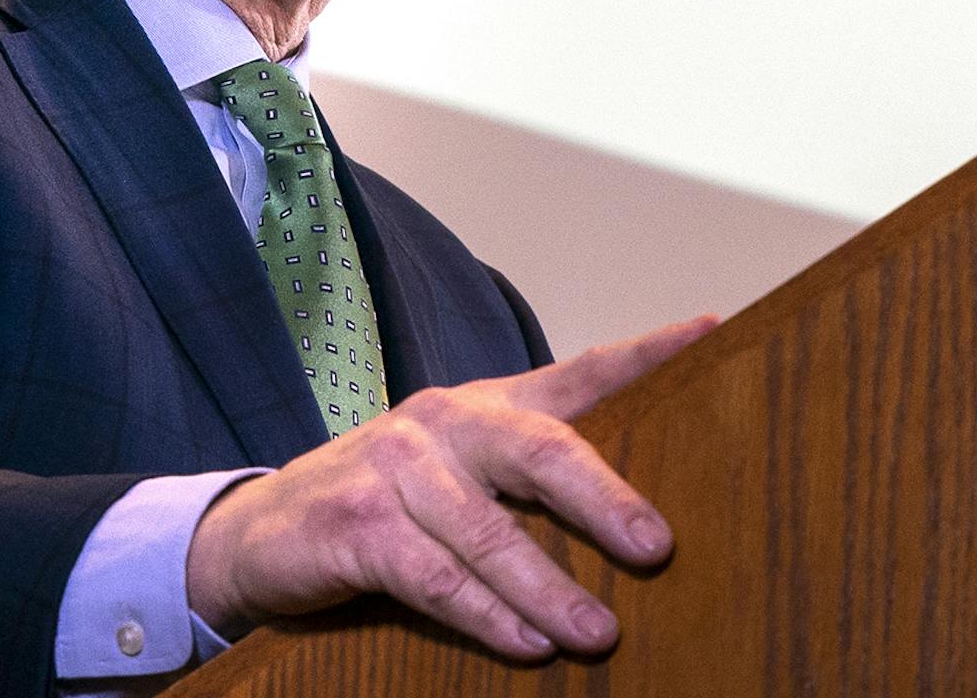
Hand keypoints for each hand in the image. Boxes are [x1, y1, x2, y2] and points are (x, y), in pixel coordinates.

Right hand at [185, 314, 716, 659]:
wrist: (261, 531)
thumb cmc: (391, 501)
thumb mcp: (464, 470)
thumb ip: (534, 478)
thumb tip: (640, 520)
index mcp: (488, 401)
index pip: (581, 371)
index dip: (648, 352)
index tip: (716, 331)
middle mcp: (447, 421)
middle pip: (541, 449)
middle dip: (605, 498)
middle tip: (657, 546)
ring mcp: (399, 469)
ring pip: (491, 532)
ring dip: (550, 588)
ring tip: (599, 632)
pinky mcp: (359, 527)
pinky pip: (437, 578)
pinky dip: (487, 616)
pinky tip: (528, 646)